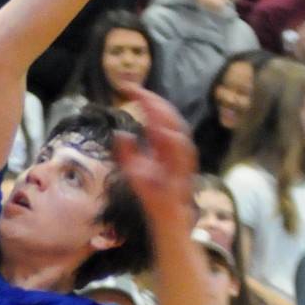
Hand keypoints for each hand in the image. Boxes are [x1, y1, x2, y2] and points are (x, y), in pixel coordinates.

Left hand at [112, 88, 196, 230]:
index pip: (157, 115)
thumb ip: (126, 152)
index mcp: (164, 143)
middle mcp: (175, 147)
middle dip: (155, 102)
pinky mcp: (183, 172)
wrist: (166, 216)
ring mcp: (181, 158)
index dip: (145, 100)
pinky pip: (182, 154)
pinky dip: (173, 141)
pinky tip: (160, 130)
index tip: (128, 87)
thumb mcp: (134, 170)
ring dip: (164, 116)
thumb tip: (120, 133)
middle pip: (170, 117)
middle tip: (138, 91)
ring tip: (149, 103)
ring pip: (179, 130)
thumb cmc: (153, 194)